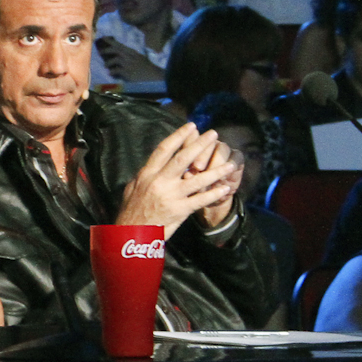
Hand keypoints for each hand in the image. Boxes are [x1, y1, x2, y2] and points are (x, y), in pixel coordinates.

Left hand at [95, 37, 163, 83]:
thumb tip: (118, 56)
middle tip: (100, 52)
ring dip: (108, 63)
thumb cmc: (146, 68)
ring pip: (115, 59)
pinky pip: (116, 70)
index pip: (120, 45)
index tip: (103, 37)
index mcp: (133, 52)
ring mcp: (129, 64)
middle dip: (106, 50)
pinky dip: (112, 71)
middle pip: (116, 50)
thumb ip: (130, 56)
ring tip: (106, 66)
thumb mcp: (139, 59)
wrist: (154, 76)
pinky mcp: (128, 72)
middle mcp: (131, 56)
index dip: (111, 41)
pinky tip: (110, 73)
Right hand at [114, 123, 242, 236]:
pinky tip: (225, 189)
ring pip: (197, 178)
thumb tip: (151, 165)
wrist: (131, 234)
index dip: (178, 136)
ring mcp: (170, 195)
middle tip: (214, 134)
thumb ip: (142, 177)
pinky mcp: (179, 210)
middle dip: (200, 144)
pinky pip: (200, 199)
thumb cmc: (131, 212)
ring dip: (216, 170)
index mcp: (147, 174)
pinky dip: (214, 194)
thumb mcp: (131, 189)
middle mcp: (159, 181)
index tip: (191, 126)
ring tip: (230, 164)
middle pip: (183, 158)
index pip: (164, 149)